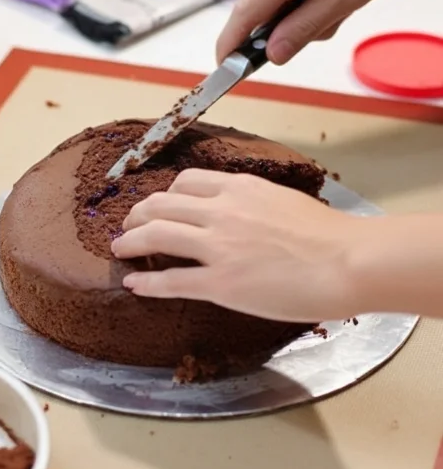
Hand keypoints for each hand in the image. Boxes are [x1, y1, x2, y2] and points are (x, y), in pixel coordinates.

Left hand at [111, 169, 366, 322]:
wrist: (348, 261)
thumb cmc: (332, 237)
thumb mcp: (286, 202)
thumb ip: (257, 205)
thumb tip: (246, 215)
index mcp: (241, 189)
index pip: (187, 183)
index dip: (165, 195)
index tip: (159, 205)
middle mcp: (223, 212)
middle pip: (161, 205)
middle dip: (138, 215)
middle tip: (129, 226)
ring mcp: (219, 248)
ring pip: (156, 236)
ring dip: (131, 242)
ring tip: (120, 249)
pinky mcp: (221, 284)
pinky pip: (171, 281)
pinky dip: (146, 283)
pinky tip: (134, 285)